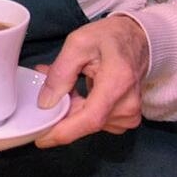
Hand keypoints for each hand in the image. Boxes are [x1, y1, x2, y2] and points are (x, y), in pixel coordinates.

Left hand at [34, 15, 148, 147]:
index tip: (41, 138)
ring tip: (66, 82)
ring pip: (87, 122)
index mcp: (118, 83)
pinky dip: (80, 108)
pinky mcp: (126, 119)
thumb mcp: (77, 44)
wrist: (136, 39)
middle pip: (85, 121)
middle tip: (46, 86)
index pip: (90, 119)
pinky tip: (77, 91)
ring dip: (70, 106)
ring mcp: (129, 115)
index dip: (63, 132)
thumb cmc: (109, 38)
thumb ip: (60, 73)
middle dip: (60, 110)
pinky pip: (95, 120)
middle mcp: (128, 105)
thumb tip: (46, 103)